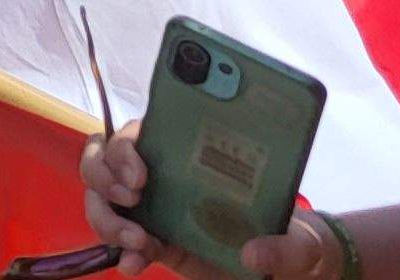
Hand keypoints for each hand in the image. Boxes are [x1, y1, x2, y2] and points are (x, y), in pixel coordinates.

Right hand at [87, 133, 350, 279]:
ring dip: (106, 218)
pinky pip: (119, 242)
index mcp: (191, 159)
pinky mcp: (154, 244)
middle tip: (129, 201)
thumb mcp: (298, 242)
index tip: (140, 177)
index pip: (139, 135)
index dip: (126, 149)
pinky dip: (119, 254)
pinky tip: (131, 265)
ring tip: (136, 244)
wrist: (288, 272)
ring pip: (102, 200)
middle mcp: (163, 178)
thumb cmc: (293, 241)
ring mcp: (153, 211)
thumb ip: (281, 247)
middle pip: (103, 160)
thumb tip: (252, 254)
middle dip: (102, 177)